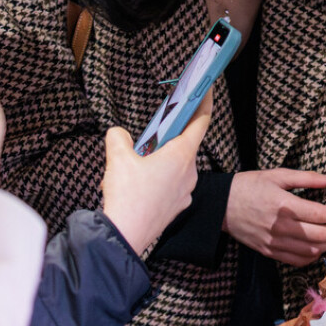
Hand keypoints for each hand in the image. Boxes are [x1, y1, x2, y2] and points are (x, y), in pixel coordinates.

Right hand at [99, 98, 207, 255]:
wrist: (125, 235)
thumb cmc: (127, 196)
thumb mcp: (117, 158)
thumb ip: (119, 138)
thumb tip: (118, 134)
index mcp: (182, 155)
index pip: (200, 122)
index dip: (204, 103)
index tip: (207, 90)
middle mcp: (190, 173)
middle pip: (185, 145)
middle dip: (167, 138)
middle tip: (150, 135)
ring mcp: (186, 191)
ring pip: (175, 167)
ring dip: (159, 162)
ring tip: (135, 166)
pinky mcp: (177, 207)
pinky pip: (171, 186)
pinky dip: (157, 180)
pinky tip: (137, 185)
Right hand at [224, 169, 325, 266]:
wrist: (219, 206)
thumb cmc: (248, 186)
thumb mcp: (278, 175)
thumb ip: (308, 178)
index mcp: (285, 206)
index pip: (323, 214)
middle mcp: (281, 228)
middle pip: (322, 236)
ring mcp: (275, 243)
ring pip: (312, 251)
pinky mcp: (269, 252)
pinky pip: (298, 260)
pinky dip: (314, 255)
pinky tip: (320, 244)